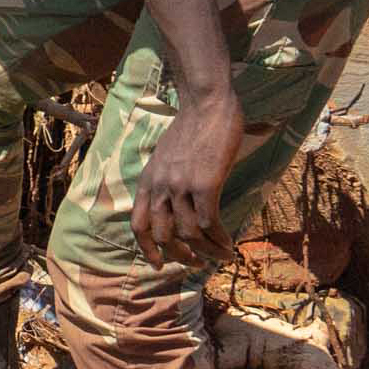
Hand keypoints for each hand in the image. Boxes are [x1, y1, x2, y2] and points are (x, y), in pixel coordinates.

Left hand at [132, 94, 241, 267]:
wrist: (206, 103)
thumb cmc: (192, 126)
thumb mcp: (166, 155)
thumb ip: (166, 178)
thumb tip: (179, 199)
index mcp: (148, 181)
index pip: (138, 225)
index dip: (147, 250)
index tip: (159, 265)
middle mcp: (160, 187)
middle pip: (162, 236)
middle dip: (180, 256)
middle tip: (197, 264)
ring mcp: (181, 186)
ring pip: (189, 235)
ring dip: (207, 252)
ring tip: (222, 255)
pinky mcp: (205, 184)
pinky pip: (210, 224)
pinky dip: (220, 239)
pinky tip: (230, 244)